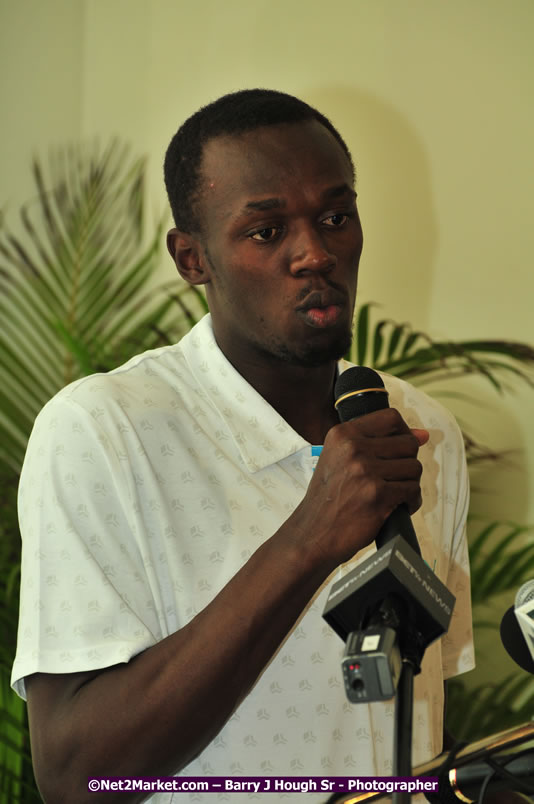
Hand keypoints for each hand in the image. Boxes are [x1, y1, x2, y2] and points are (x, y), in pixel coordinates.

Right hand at [289, 408, 427, 569]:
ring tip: (393, 494)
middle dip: (407, 463)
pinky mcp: (377, 495)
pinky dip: (410, 502)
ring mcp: (365, 471)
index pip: (391, 418)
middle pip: (408, 443)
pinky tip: (396, 507)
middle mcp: (353, 448)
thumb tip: (423, 435)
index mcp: (343, 434)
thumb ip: (378, 443)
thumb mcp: (340, 460)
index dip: (404, 433)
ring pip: (414, 468)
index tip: (400, 450)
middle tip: (393, 479)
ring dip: (409, 484)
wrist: (312, 534)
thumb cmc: (328, 499)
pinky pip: (412, 490)